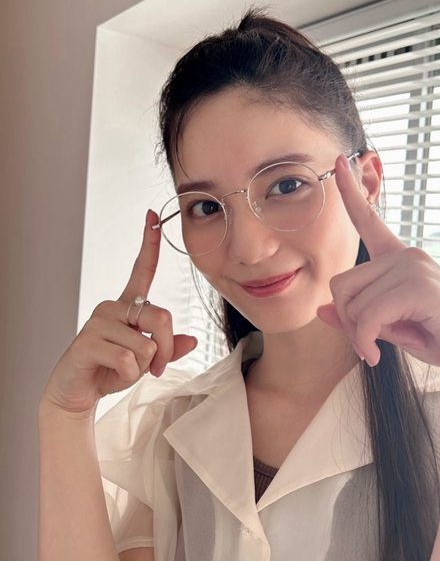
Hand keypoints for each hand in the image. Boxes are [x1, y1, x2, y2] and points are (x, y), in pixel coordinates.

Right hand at [40, 210, 197, 414]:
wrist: (76, 392)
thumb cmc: (110, 371)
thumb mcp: (145, 360)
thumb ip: (168, 348)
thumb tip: (193, 341)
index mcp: (127, 306)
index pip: (141, 269)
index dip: (149, 243)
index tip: (153, 216)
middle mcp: (112, 307)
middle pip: (161, 319)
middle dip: (165, 349)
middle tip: (155, 368)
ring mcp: (98, 322)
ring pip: (145, 346)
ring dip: (142, 368)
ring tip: (122, 369)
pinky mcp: (87, 341)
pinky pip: (127, 359)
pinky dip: (128, 375)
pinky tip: (110, 373)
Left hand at [317, 154, 439, 384]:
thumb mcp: (392, 327)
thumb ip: (359, 317)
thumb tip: (321, 309)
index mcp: (399, 258)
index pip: (369, 219)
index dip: (350, 191)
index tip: (338, 161)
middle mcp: (405, 255)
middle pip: (341, 283)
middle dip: (347, 321)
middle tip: (366, 345)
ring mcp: (413, 266)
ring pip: (351, 301)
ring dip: (357, 334)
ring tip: (377, 350)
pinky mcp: (420, 286)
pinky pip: (368, 315)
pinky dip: (365, 341)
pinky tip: (376, 356)